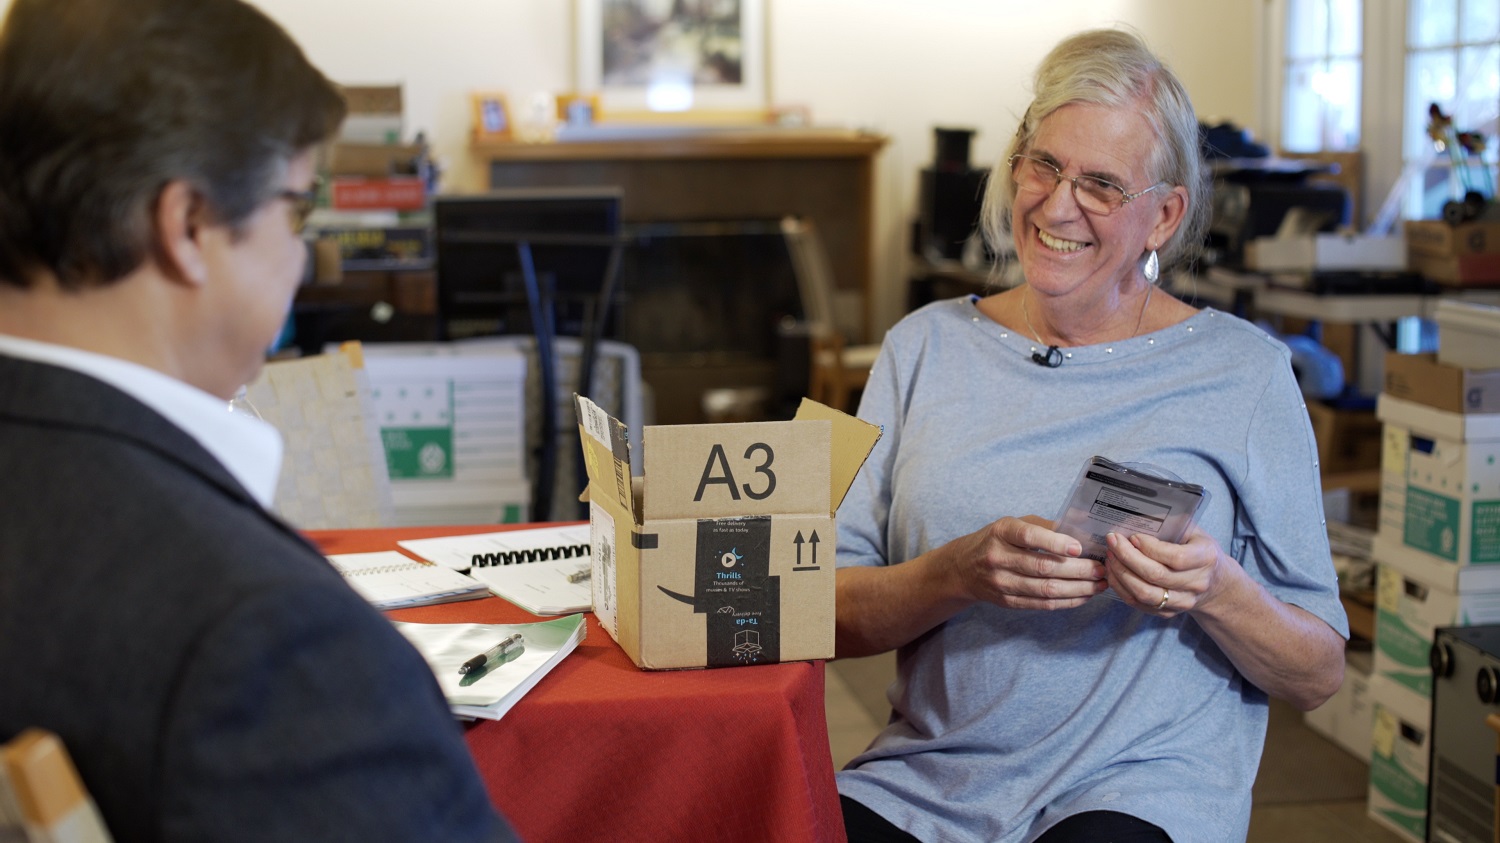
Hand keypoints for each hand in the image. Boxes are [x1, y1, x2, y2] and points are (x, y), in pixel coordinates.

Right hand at [940, 516, 1107, 610]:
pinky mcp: (1008, 602)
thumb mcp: (1013, 524)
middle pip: (1043, 567)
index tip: (1079, 547)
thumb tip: (1082, 528)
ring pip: (1046, 589)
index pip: (1029, 537)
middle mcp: (999, 558)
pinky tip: (1084, 596)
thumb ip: (1044, 527)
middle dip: (1079, 570)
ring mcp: (1002, 583)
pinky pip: (1042, 604)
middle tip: (1102, 569)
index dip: (1055, 542)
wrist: (963, 568)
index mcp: (1002, 533)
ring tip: (1100, 584)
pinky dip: (1067, 601)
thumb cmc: (996, 540)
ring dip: (1078, 589)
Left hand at [1103, 526, 1225, 616]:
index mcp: (1206, 558)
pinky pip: (1139, 604)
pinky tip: (1114, 573)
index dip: (1150, 547)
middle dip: (1127, 557)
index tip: (1133, 536)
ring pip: (1145, 593)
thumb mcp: (1193, 532)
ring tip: (1110, 557)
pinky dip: (1121, 588)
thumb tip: (1135, 518)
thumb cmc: (1198, 550)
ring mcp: (1183, 601)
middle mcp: (1196, 583)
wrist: (1215, 583)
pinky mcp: (1168, 613)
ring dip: (1121, 574)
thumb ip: (1171, 524)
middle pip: (1156, 576)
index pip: (1176, 557)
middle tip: (1112, 541)